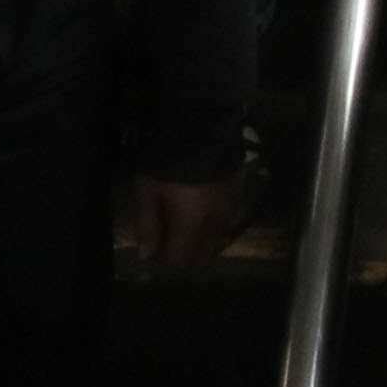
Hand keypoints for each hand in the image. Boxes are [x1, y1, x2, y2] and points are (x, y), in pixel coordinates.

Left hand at [125, 168, 249, 277]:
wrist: (201, 127)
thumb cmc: (167, 162)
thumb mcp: (148, 192)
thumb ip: (148, 226)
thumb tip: (147, 256)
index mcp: (192, 225)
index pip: (181, 260)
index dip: (164, 258)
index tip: (153, 247)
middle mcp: (216, 224)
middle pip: (203, 256)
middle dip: (184, 254)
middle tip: (167, 237)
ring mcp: (232, 209)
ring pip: (217, 240)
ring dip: (200, 240)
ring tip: (184, 222)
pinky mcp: (239, 194)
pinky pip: (226, 222)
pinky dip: (213, 225)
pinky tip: (201, 209)